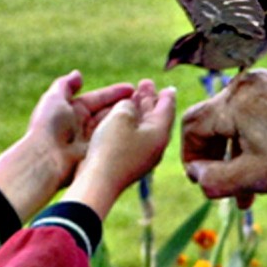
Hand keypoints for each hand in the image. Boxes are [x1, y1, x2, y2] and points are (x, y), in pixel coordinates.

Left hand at [0, 71, 135, 217]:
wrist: (46, 158)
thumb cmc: (49, 126)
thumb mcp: (54, 98)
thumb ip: (66, 84)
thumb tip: (78, 74)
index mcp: (73, 111)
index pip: (98, 99)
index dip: (115, 93)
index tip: (133, 88)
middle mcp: (82, 125)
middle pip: (107, 112)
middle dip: (124, 105)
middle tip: (145, 99)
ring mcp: (89, 141)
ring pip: (112, 126)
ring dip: (127, 119)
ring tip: (145, 112)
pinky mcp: (95, 154)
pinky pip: (111, 141)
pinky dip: (123, 134)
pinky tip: (138, 129)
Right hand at [69, 81, 175, 218]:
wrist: (99, 182)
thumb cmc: (111, 147)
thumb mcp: (121, 115)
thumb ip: (129, 104)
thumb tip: (130, 106)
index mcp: (160, 133)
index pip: (167, 109)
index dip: (165, 95)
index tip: (168, 87)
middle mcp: (156, 146)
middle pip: (156, 118)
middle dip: (150, 100)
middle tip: (145, 84)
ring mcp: (144, 156)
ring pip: (144, 128)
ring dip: (139, 111)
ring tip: (133, 97)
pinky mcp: (131, 163)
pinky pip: (135, 138)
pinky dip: (131, 124)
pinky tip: (122, 119)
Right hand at [179, 71, 266, 208]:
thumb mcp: (252, 178)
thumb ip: (212, 179)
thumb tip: (195, 174)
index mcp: (235, 101)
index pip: (191, 125)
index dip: (190, 156)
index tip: (201, 180)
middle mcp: (248, 82)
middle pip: (214, 121)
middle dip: (217, 157)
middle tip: (226, 189)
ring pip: (237, 118)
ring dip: (237, 151)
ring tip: (250, 185)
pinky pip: (258, 110)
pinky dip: (255, 137)